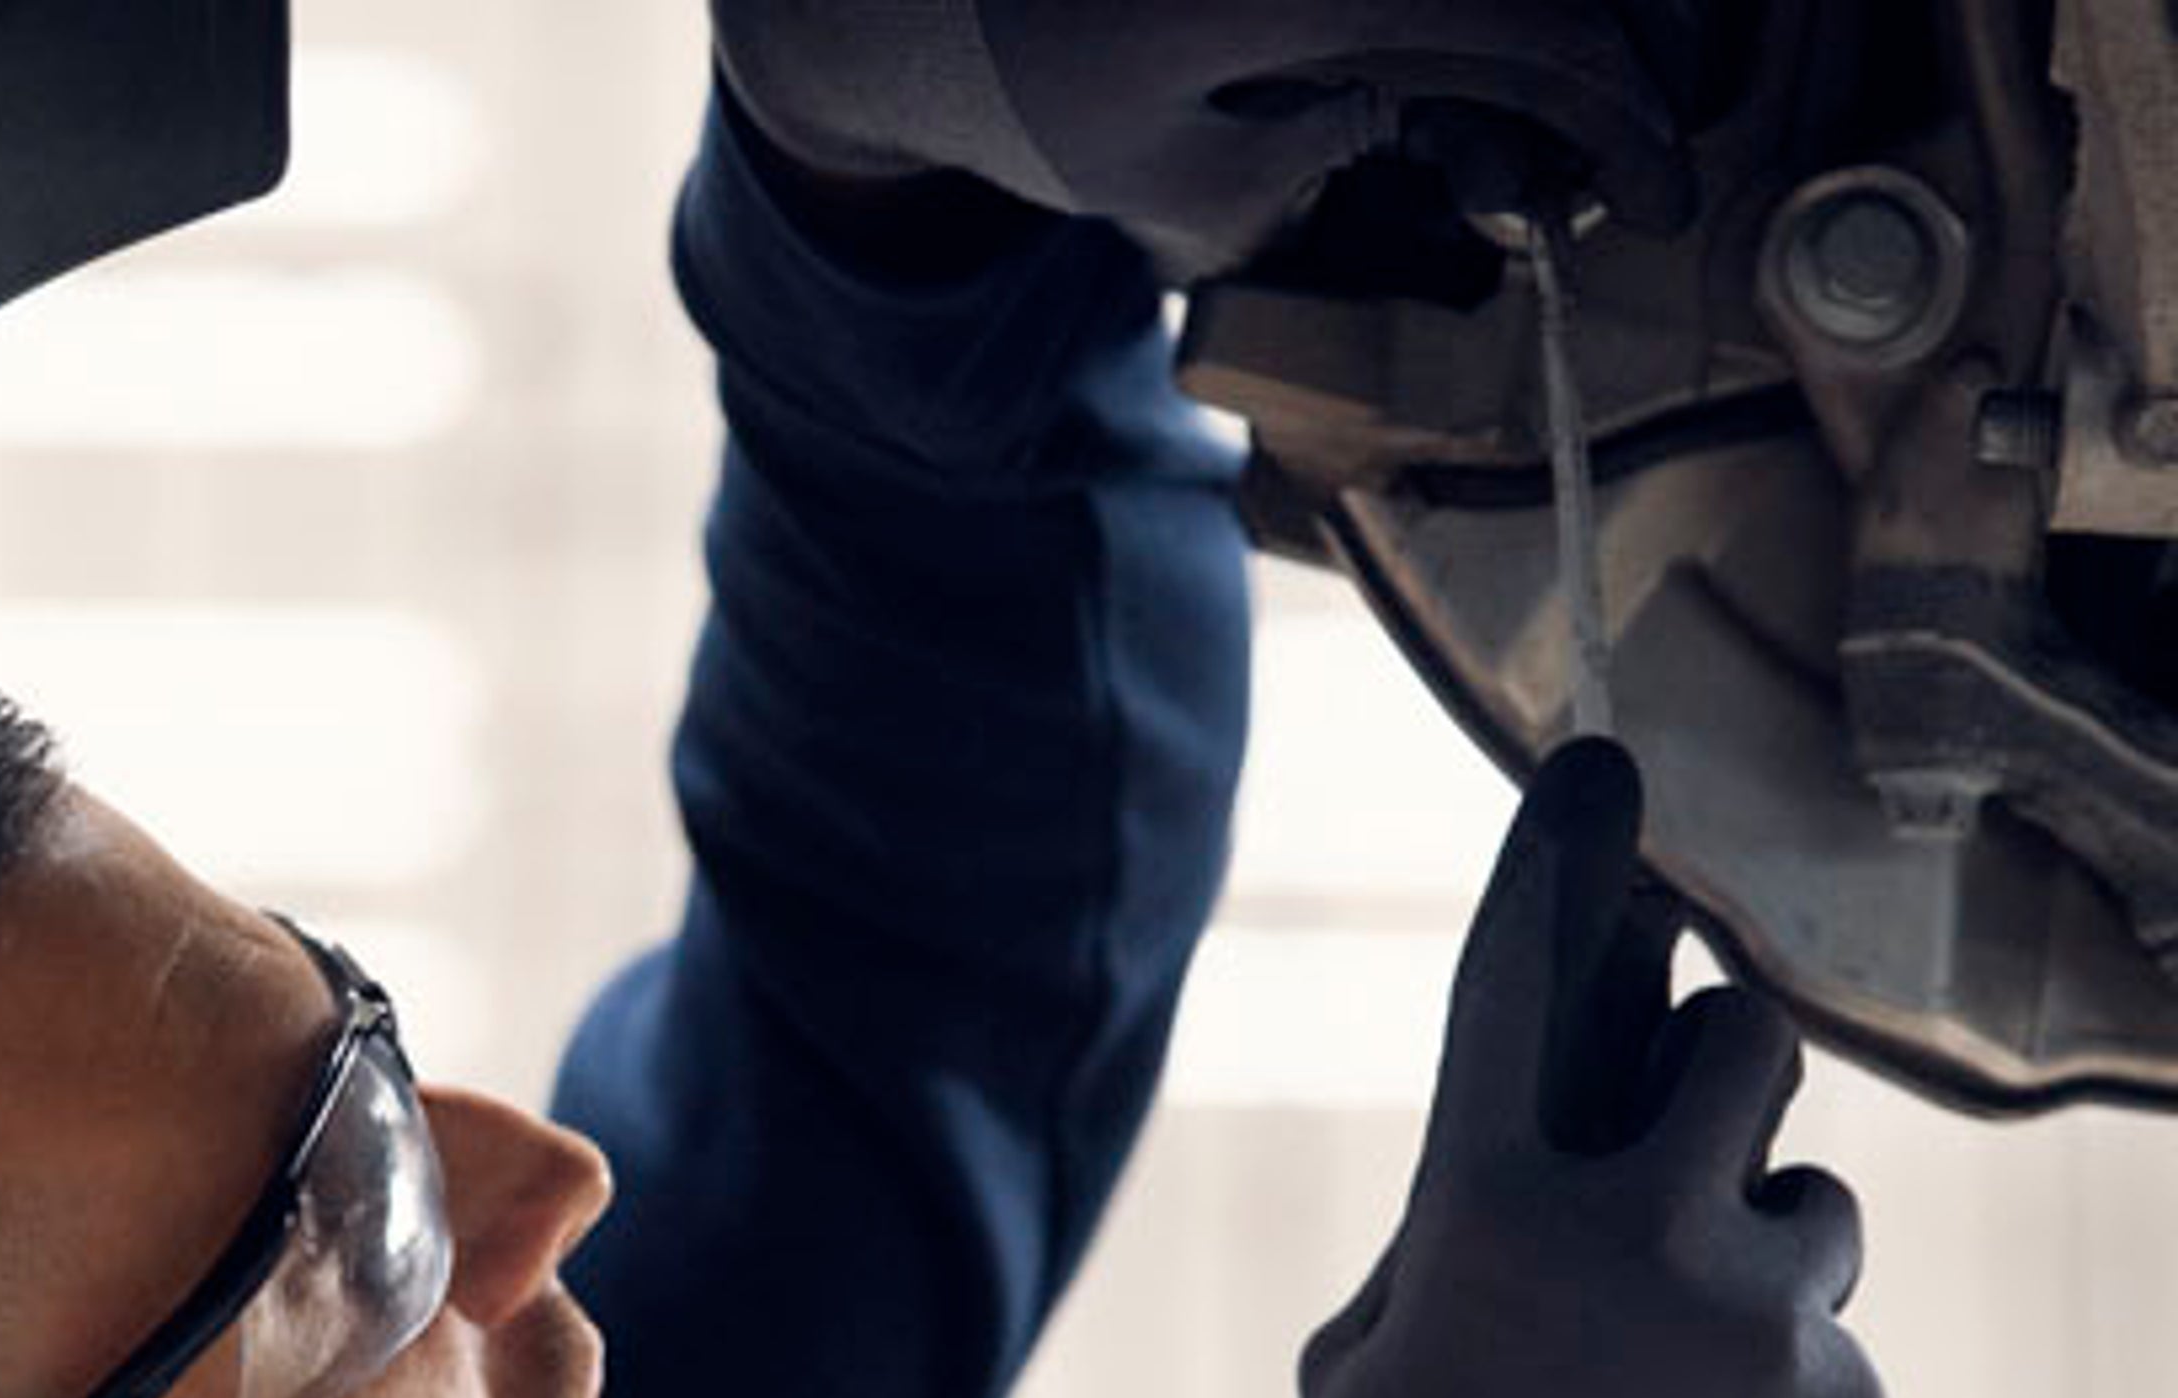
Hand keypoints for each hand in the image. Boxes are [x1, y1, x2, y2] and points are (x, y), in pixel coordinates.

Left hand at [710, 0, 1693, 275]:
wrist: (919, 1)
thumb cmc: (1040, 99)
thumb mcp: (1194, 177)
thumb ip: (1361, 132)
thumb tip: (1505, 126)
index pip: (1528, 19)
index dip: (1618, 110)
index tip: (1659, 197)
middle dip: (1611, 50)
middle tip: (1621, 156)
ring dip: (1548, 32)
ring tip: (1512, 140)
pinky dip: (1476, 19)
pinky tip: (1458, 95)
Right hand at [1300, 740, 1893, 1397]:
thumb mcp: (1356, 1385)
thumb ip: (1439, 1247)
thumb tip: (1540, 1154)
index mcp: (1481, 1221)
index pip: (1509, 990)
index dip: (1552, 866)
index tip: (1597, 765)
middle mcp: (1635, 1238)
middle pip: (1738, 1041)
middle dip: (1715, 1063)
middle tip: (1685, 1123)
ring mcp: (1760, 1319)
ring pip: (1813, 1200)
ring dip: (1760, 1246)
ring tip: (1681, 1373)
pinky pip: (1828, 1344)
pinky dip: (1778, 1392)